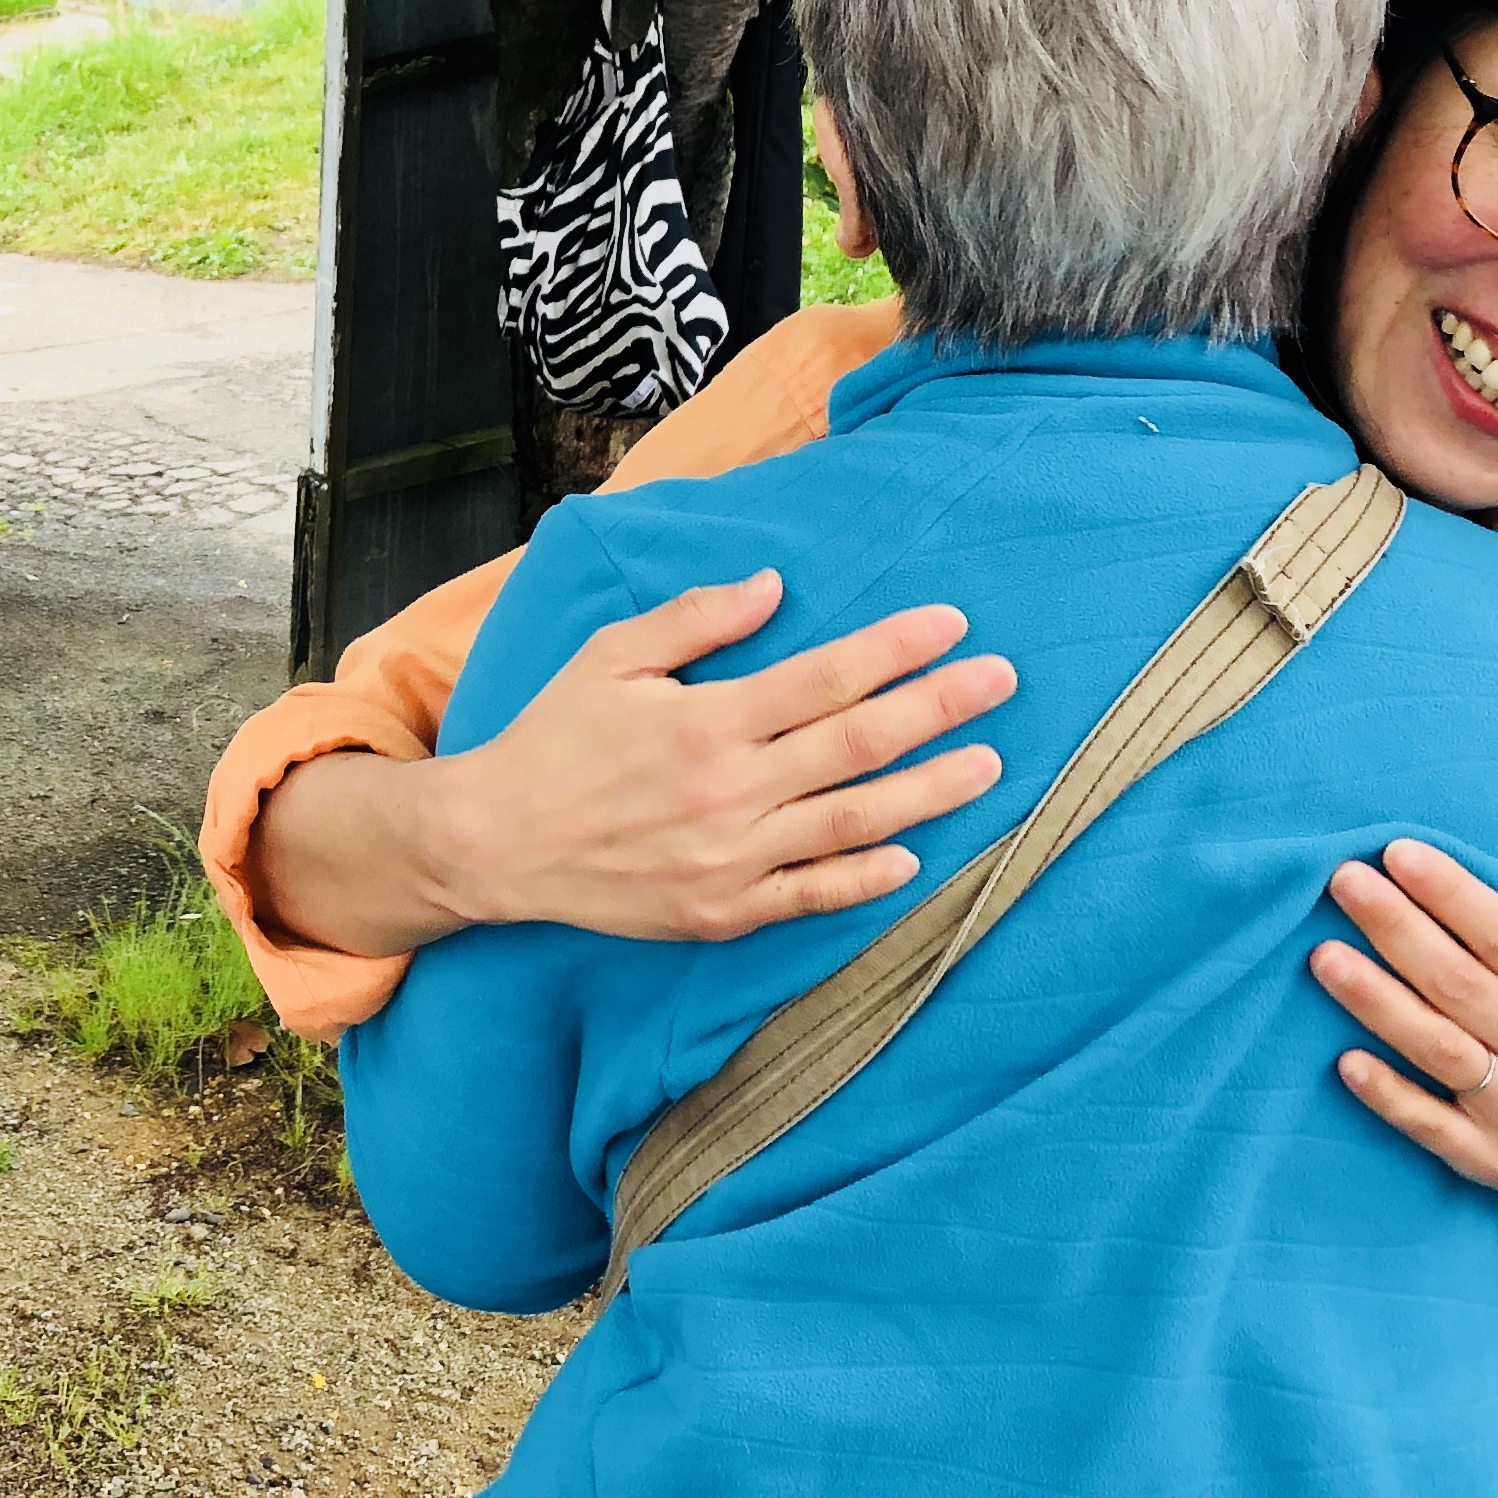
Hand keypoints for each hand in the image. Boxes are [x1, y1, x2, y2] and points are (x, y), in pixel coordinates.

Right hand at [414, 577, 1015, 941]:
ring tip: (988, 764)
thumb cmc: (553, 738)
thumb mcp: (611, 656)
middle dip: (940, 706)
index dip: (897, 648)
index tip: (951, 625)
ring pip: (856, 820)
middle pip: (861, 742)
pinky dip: (867, 877)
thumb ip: (696, 619)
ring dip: (931, 790)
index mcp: (708, 720)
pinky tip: (915, 855)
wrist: (496, 841)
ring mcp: (733, 857)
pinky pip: (814, 894)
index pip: (828, 676)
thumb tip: (775, 587)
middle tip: (1001, 680)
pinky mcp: (723, 910)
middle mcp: (732, 789)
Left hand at [1311, 796, 1497, 1209]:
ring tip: (1323, 956)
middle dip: (1396, 930)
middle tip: (1341, 881)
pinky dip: (1390, 1097)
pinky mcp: (1496, 1159)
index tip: (1397, 852)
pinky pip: (1434, 1127)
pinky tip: (1343, 1062)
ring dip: (1377, 1003)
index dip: (1451, 894)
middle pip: (1460, 984)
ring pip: (1438, 1049)